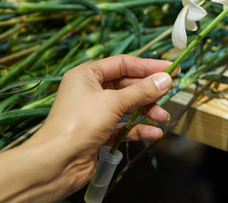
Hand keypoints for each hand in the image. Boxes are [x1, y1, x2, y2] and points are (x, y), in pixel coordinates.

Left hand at [0, 55, 176, 202]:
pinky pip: (123, 126)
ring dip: (146, 111)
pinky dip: (138, 129)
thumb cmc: (80, 123)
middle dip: (149, 91)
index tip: (171, 68)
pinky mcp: (99, 133)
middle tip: (170, 92)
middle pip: (127, 85)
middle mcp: (90, 91)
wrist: (56, 163)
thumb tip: (166, 79)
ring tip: (162, 117)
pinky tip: (153, 133)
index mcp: (87, 75)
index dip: (148, 66)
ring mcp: (94, 113)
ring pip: (127, 106)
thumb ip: (142, 91)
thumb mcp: (114, 102)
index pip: (123, 63)